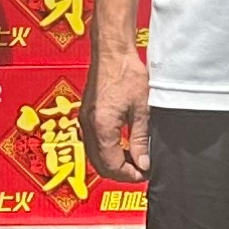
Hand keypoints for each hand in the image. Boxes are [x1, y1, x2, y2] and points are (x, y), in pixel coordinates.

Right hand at [89, 53, 152, 183]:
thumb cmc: (127, 73)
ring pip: (94, 156)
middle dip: (120, 173)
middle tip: (140, 169)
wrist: (112, 52)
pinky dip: (106, 151)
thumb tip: (143, 163)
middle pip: (100, 166)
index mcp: (102, 127)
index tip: (144, 173)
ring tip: (134, 158)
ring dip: (112, 162)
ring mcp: (84, 121)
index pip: (112, 166)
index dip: (129, 175)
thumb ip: (140, 140)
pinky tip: (122, 145)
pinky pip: (92, 143)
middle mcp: (88, 127)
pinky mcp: (86, 116)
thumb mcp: (141, 110)